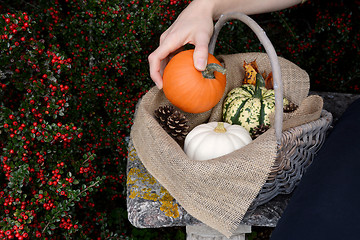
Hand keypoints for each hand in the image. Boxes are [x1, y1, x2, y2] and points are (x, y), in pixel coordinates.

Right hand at [148, 0, 303, 88]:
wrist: (201, 7)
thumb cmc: (201, 20)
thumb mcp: (203, 36)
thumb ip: (201, 52)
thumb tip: (200, 69)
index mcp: (169, 40)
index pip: (155, 59)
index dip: (154, 73)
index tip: (161, 85)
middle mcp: (165, 41)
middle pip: (156, 61)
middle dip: (158, 75)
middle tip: (167, 88)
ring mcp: (168, 40)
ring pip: (162, 58)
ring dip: (165, 70)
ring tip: (172, 83)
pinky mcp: (173, 41)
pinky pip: (169, 55)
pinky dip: (171, 65)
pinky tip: (181, 72)